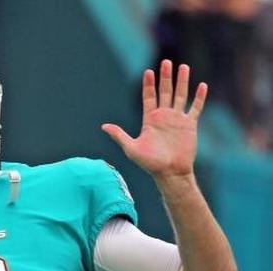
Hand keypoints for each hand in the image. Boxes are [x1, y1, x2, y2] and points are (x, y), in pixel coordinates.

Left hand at [101, 60, 206, 180]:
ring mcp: (177, 119)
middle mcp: (163, 117)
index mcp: (150, 120)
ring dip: (182, 82)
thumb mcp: (131, 148)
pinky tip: (202, 85)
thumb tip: (104, 126)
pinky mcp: (190, 125)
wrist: (169, 172)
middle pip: (165, 92)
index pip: (149, 97)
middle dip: (165, 77)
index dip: (148, 85)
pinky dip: (199, 97)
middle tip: (166, 62)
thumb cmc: (149, 163)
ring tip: (183, 67)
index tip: (148, 71)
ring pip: (180, 96)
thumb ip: (119, 135)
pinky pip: (195, 108)